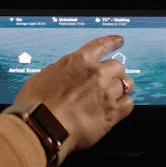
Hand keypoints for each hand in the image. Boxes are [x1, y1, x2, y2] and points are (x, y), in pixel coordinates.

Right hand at [12, 35, 133, 156]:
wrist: (42, 125)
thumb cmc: (37, 103)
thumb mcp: (45, 76)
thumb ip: (62, 72)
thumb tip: (65, 75)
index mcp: (78, 61)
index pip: (102, 45)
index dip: (112, 42)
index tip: (118, 41)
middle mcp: (96, 73)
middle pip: (118, 66)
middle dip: (114, 73)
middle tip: (107, 81)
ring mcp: (106, 93)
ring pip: (127, 84)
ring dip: (121, 89)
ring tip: (113, 96)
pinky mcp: (112, 113)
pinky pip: (128, 104)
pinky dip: (124, 105)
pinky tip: (116, 109)